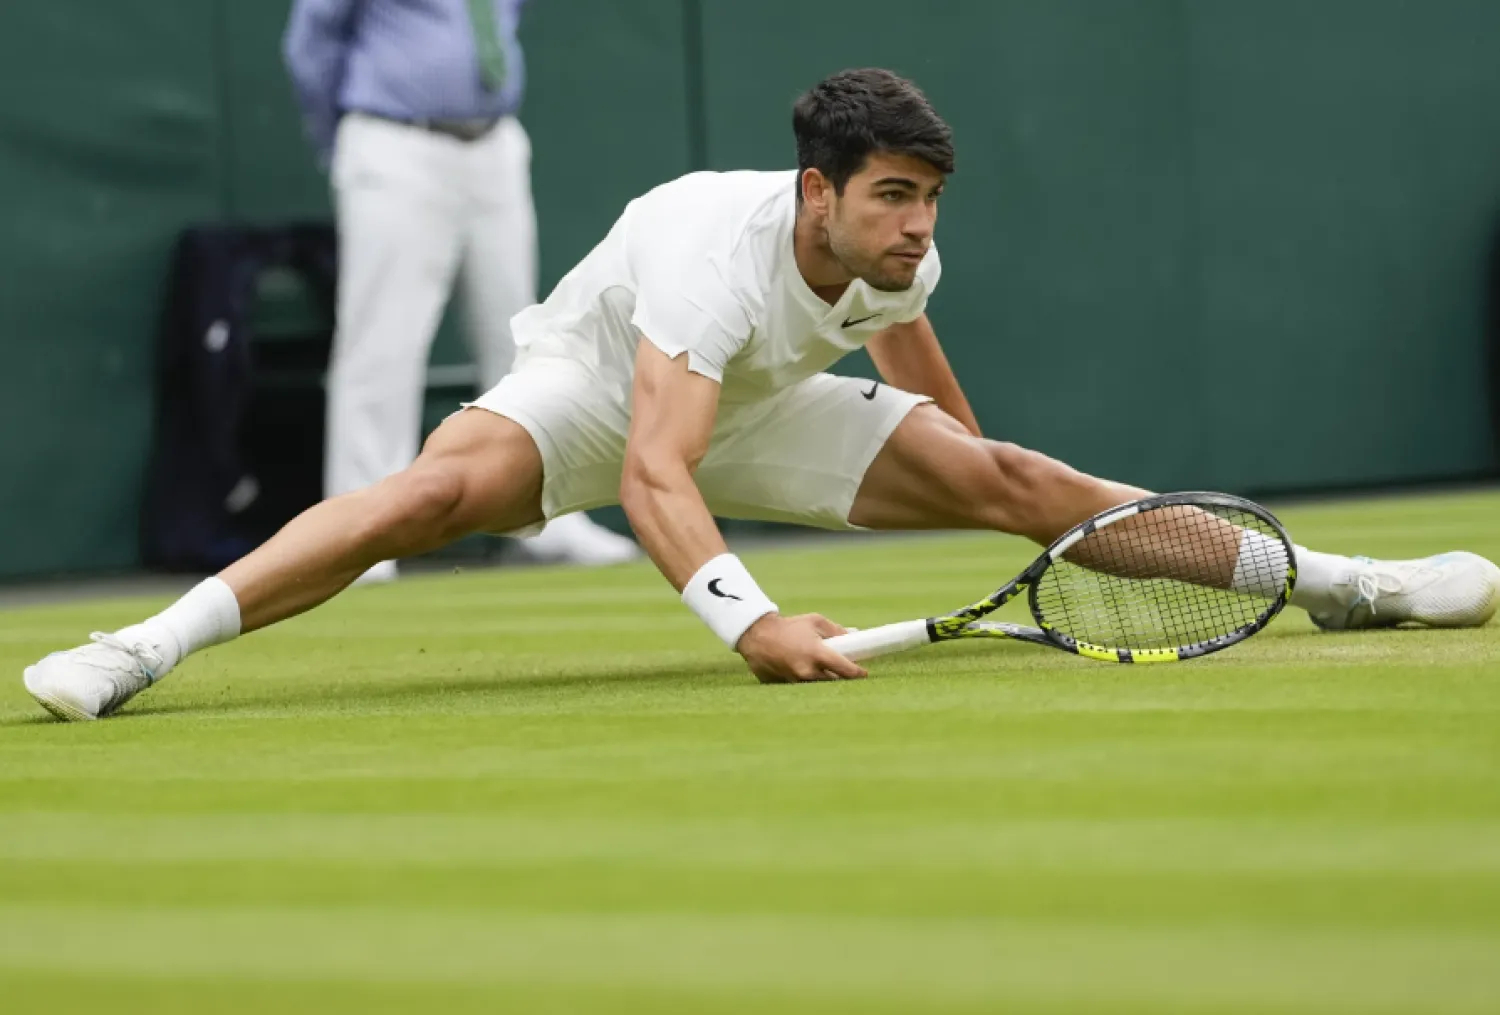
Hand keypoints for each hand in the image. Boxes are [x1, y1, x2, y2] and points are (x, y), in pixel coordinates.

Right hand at [736, 613, 867, 683]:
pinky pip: (801, 687)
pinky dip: (806, 681)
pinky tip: (802, 671)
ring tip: (821, 669)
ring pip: (818, 686)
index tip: (864, 673)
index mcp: (818, 654)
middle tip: (844, 671)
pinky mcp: (785, 687)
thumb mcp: (815, 622)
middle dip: (840, 677)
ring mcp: (795, 682)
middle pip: (834, 682)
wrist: (757, 635)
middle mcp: (808, 671)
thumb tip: (855, 636)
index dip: (858, 672)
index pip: (846, 670)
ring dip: (823, 680)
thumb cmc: (789, 626)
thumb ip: (837, 631)